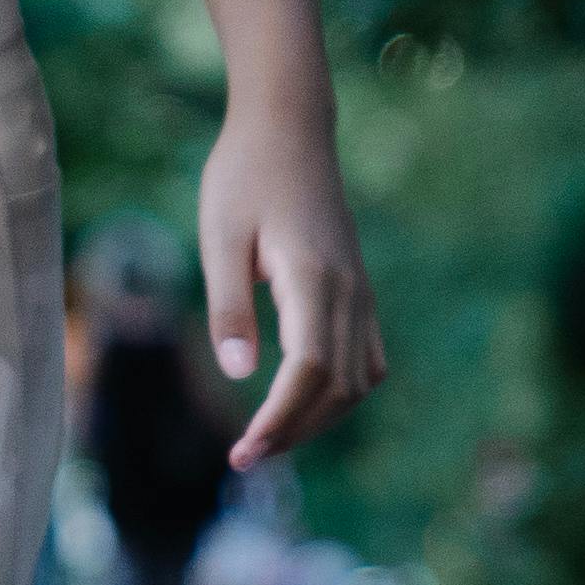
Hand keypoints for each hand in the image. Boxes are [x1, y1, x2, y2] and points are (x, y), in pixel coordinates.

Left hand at [197, 104, 388, 469]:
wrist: (288, 128)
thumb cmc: (244, 175)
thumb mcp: (219, 235)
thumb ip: (228, 305)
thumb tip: (239, 374)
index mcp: (313, 278)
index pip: (308, 371)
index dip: (281, 419)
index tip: (244, 450)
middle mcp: (349, 291)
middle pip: (337, 387)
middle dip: (295, 431)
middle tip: (245, 457)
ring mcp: (360, 291)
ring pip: (358, 380)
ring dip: (319, 418)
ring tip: (268, 438)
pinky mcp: (358, 289)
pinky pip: (364, 358)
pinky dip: (340, 392)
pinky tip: (304, 401)